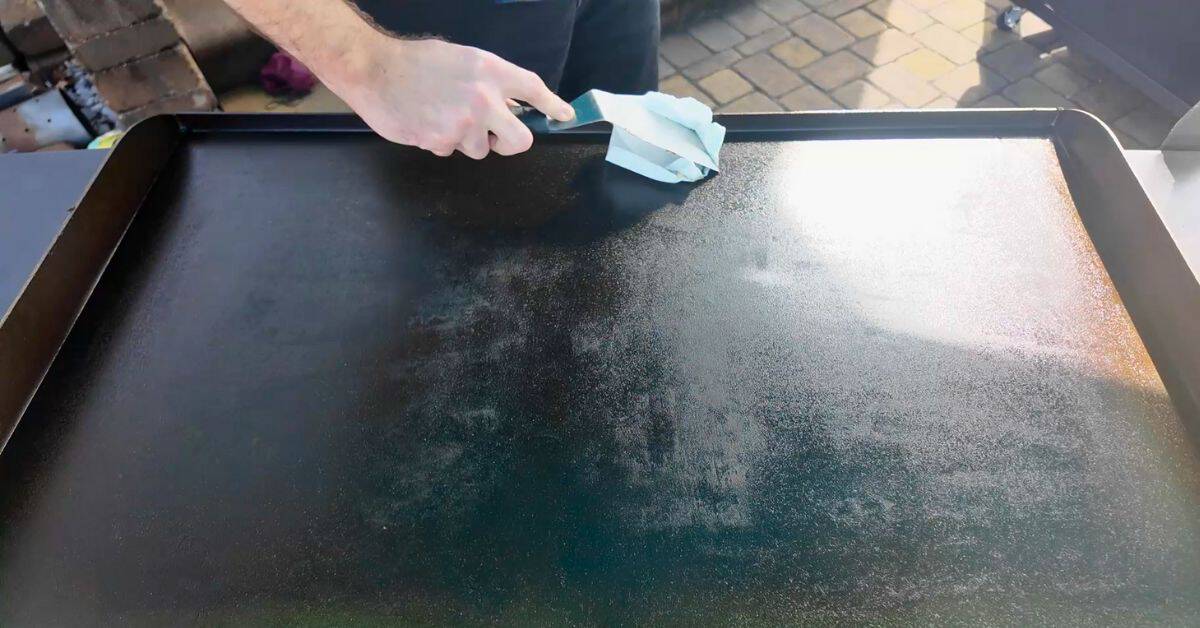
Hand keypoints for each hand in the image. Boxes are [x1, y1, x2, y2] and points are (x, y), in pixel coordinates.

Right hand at [339, 36, 575, 157]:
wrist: (374, 69)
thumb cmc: (415, 61)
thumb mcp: (462, 59)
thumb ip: (489, 81)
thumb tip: (509, 105)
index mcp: (490, 71)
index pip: (532, 89)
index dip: (552, 105)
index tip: (565, 115)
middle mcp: (483, 98)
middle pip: (520, 140)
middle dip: (511, 143)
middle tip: (497, 136)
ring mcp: (463, 124)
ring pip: (480, 149)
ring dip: (466, 139)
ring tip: (442, 114)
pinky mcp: (441, 141)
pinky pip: (450, 150)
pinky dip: (440, 140)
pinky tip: (425, 120)